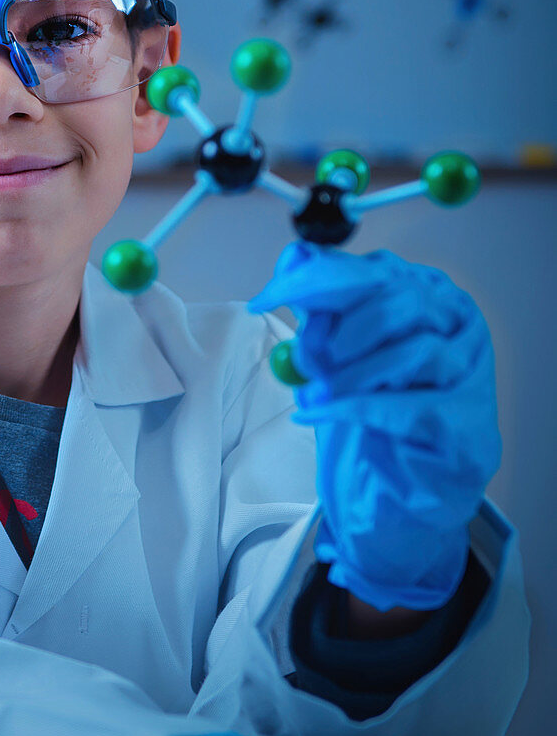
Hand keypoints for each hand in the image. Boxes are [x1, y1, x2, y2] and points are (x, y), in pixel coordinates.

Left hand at [247, 241, 499, 610]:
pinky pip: (407, 408)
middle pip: (398, 300)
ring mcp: (472, 367)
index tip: (263, 300)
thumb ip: (317, 303)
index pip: (367, 268)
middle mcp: (455, 317)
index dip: (311, 280)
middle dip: (338, 331)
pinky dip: (351, 410)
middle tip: (305, 359)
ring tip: (313, 394)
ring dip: (349, 377)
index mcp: (420, 286)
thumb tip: (293, 259)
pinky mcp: (468, 420)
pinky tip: (314, 413)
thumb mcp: (333, 344)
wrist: (403, 476)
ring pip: (413, 353)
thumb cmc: (371, 398)